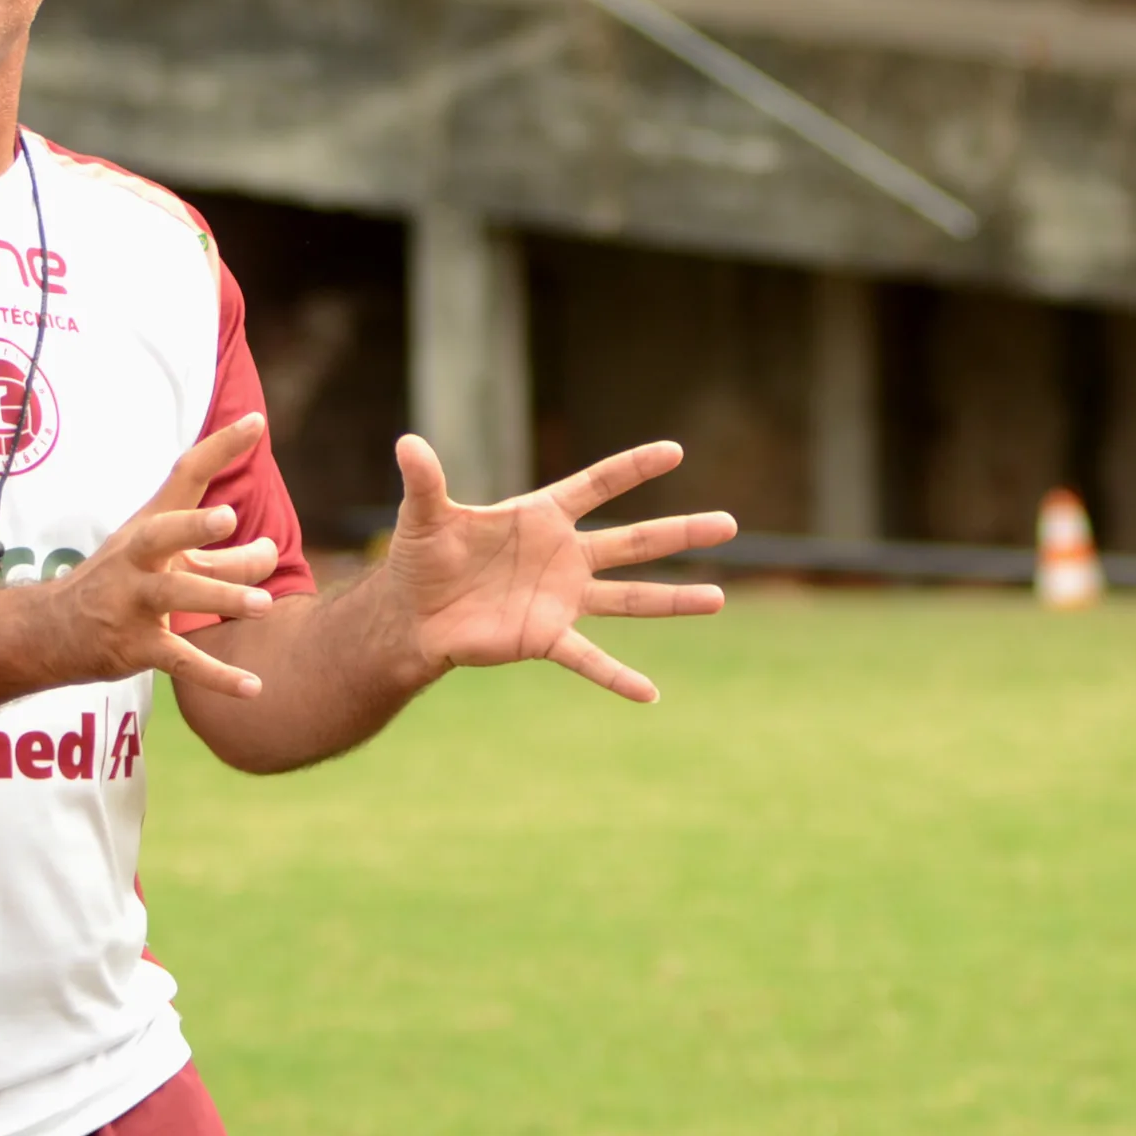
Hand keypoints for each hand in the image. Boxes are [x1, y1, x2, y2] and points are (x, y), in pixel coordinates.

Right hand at [34, 414, 278, 697]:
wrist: (49, 632)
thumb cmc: (122, 584)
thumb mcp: (167, 562)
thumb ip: (224, 559)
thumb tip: (271, 552)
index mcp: (149, 526)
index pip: (184, 475)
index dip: (219, 448)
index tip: (257, 423)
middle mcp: (137, 558)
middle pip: (162, 533)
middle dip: (192, 526)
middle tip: (229, 518)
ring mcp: (132, 602)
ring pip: (175, 596)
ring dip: (220, 597)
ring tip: (263, 605)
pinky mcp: (135, 647)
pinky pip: (181, 661)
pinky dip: (217, 676)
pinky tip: (255, 688)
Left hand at [379, 434, 732, 700]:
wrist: (413, 614)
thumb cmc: (422, 556)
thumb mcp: (424, 514)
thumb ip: (425, 480)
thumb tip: (406, 442)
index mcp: (542, 516)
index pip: (597, 485)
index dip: (633, 468)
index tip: (675, 451)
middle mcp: (564, 555)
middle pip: (634, 540)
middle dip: (681, 532)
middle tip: (729, 523)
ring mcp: (562, 598)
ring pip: (630, 597)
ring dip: (674, 600)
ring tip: (719, 598)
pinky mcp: (546, 637)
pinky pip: (589, 658)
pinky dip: (617, 677)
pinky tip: (650, 694)